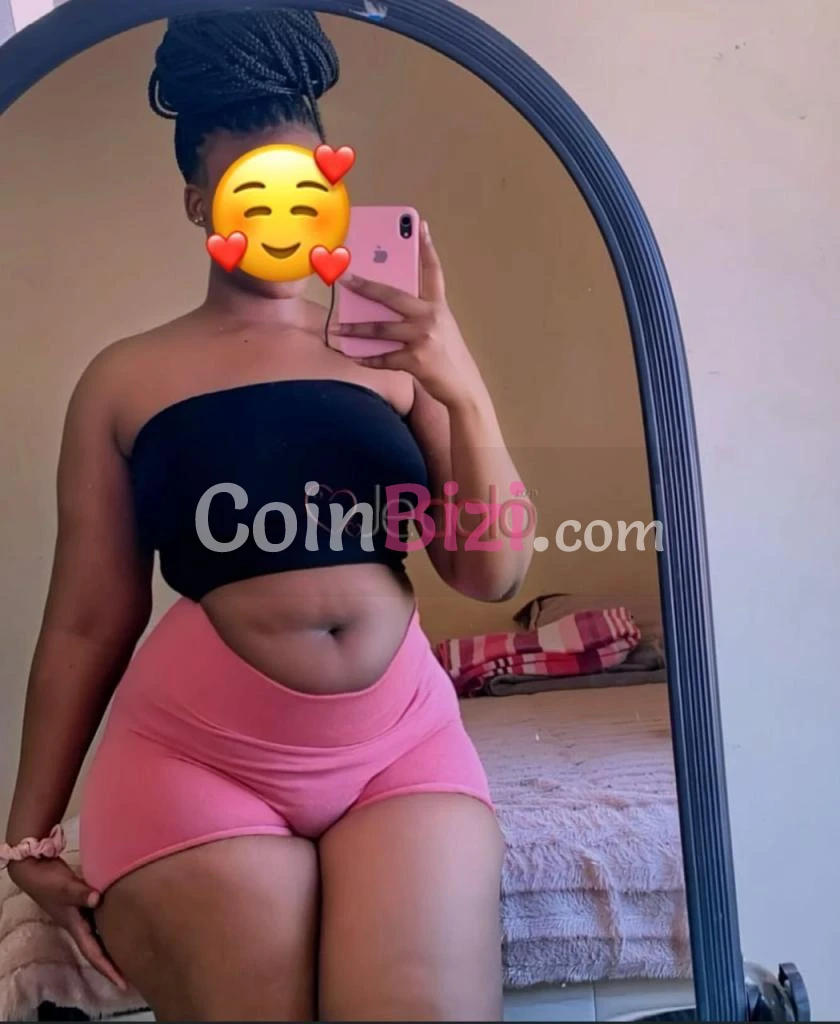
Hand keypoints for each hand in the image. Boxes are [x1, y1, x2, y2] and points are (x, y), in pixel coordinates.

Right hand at [8, 857, 127, 989]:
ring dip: (114, 944)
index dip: (107, 969)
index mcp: (75, 926)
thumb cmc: (47, 881)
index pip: (93, 954)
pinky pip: (101, 918)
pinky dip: (113, 922)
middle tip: (135, 972)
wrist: (35, 869)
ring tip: (134, 951)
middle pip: (99, 949)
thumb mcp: (63, 888)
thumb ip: (80, 893)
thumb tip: (97, 899)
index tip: (122, 983)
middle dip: (114, 963)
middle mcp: (79, 924)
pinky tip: (126, 921)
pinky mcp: (84, 902)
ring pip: (101, 934)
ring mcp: (81, 914)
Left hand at [335, 221, 485, 408]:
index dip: (427, 247)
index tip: (420, 225)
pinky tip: (353, 356)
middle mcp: (431, 317)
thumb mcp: (440, 328)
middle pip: (392, 295)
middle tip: (343, 277)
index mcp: (438, 306)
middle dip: (365, 285)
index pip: (433, 271)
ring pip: (381, 329)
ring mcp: (423, 338)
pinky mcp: (416, 360)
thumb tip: (384, 308)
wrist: (463, 387)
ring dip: (355, 329)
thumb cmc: (447, 356)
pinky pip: (384, 358)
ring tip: (336, 328)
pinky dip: (367, 358)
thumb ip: (420, 314)